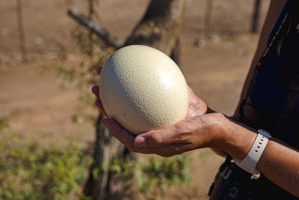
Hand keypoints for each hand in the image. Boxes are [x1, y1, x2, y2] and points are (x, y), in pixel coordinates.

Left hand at [91, 68, 227, 156]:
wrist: (219, 125)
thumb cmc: (204, 129)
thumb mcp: (185, 132)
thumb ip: (161, 138)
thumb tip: (136, 141)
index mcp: (156, 144)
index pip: (130, 139)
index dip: (116, 130)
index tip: (104, 117)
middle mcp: (154, 135)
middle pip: (127, 124)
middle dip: (110, 110)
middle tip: (97, 94)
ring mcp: (158, 124)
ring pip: (134, 113)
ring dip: (118, 99)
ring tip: (106, 84)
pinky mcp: (164, 114)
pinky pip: (148, 103)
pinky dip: (136, 92)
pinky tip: (134, 76)